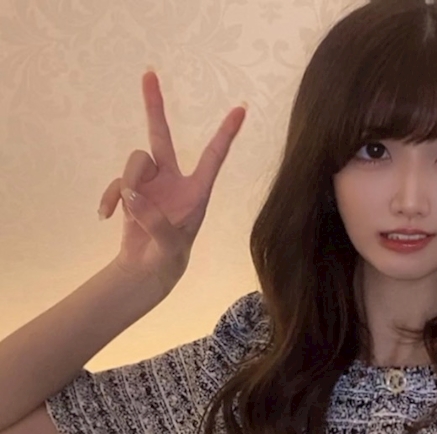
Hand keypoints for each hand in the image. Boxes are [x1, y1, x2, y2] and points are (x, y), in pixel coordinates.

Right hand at [99, 71, 245, 292]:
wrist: (147, 268)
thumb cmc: (169, 258)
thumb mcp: (170, 245)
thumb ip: (155, 222)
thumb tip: (133, 195)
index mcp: (197, 191)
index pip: (213, 157)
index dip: (226, 133)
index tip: (241, 109)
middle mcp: (173, 180)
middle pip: (162, 136)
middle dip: (154, 105)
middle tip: (150, 73)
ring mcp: (150, 183)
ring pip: (135, 161)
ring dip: (127, 182)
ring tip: (128, 210)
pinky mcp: (129, 190)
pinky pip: (117, 183)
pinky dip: (110, 197)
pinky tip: (106, 216)